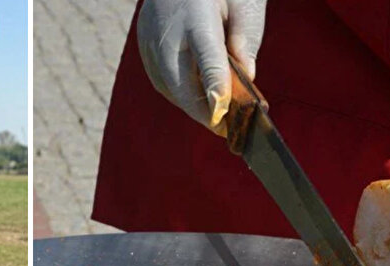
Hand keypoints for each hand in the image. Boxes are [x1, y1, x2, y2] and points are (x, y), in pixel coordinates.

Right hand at [137, 0, 266, 130]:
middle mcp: (167, 35)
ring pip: (171, 90)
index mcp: (197, 19)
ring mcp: (150, 44)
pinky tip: (196, 96)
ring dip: (192, 105)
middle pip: (183, 87)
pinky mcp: (143, 49)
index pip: (208, 61)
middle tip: (226, 129)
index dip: (216, 92)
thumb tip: (247, 75)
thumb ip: (245, 37)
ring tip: (214, 115)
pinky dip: (180, 93)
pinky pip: (162, 82)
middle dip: (204, 113)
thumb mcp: (242, 2)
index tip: (224, 117)